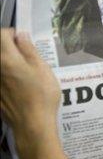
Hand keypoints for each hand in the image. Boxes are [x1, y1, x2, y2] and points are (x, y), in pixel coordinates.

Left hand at [0, 29, 67, 158]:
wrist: (32, 124)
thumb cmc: (41, 95)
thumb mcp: (42, 68)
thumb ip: (29, 50)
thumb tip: (21, 36)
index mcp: (7, 59)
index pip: (2, 35)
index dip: (13, 34)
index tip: (23, 40)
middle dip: (9, 48)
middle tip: (24, 54)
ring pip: (0, 65)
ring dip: (8, 62)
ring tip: (24, 70)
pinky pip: (0, 79)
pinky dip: (7, 76)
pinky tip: (20, 85)